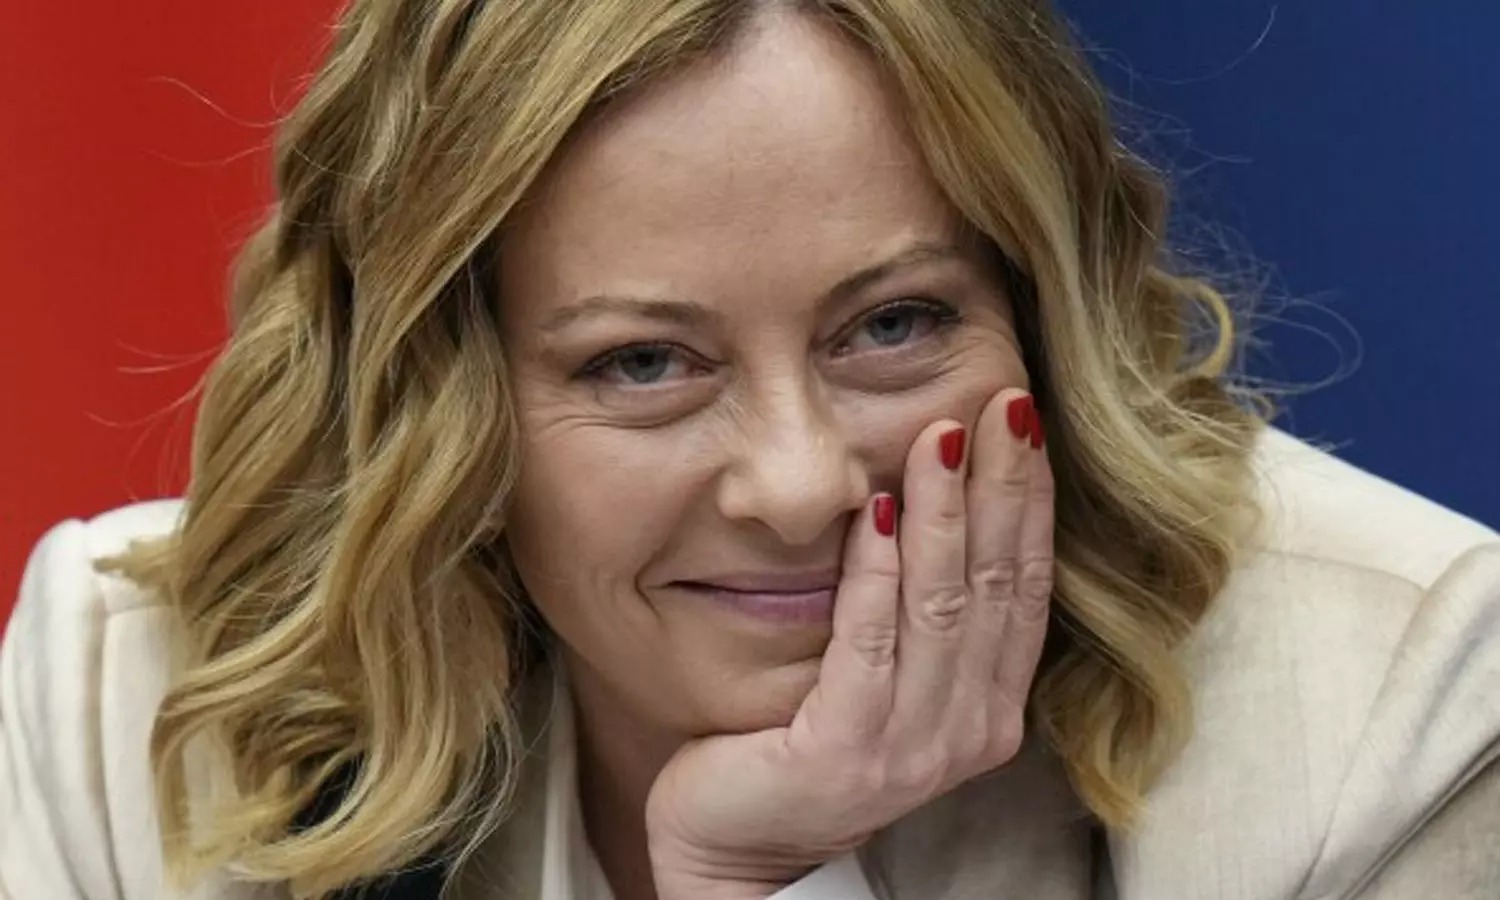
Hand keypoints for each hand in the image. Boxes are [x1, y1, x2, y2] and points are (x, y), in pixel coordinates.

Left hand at [645, 387, 1055, 899]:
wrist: (740, 849)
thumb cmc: (808, 746)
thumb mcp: (887, 679)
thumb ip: (922, 615)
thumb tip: (930, 498)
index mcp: (987, 706)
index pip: (1024, 585)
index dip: (1028, 499)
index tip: (1022, 418)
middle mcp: (967, 729)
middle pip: (996, 584)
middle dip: (1001, 485)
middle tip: (1002, 402)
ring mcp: (912, 748)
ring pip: (941, 606)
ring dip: (942, 514)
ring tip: (941, 436)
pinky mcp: (847, 753)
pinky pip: (867, 644)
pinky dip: (872, 572)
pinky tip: (871, 511)